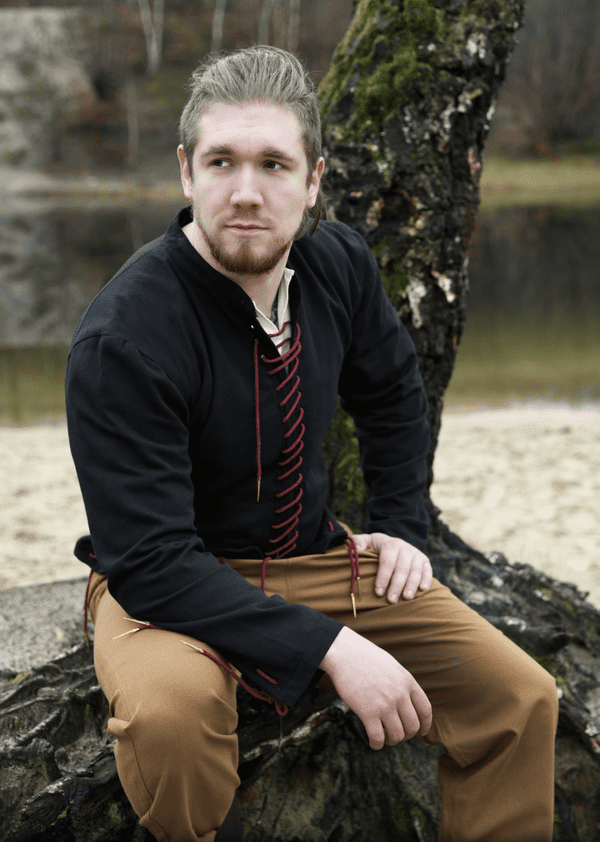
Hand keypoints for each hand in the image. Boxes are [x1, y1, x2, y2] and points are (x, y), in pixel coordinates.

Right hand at [320, 626, 431, 749]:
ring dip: (391, 741)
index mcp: (407, 682)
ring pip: (397, 735)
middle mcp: (399, 694)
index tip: (420, 731)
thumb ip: (402, 683)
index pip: (425, 710)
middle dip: (406, 735)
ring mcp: (384, 704)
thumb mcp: (392, 666)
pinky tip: (374, 742)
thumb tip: (407, 701)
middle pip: (412, 727)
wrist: (345, 653)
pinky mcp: (367, 712)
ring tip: (384, 737)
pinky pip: (378, 738)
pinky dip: (377, 745)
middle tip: (395, 733)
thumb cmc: (366, 658)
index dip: (425, 725)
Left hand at [352, 532, 431, 602]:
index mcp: (389, 544)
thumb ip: (358, 543)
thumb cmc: (376, 547)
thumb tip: (356, 550)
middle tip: (391, 600)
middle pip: (401, 568)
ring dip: (411, 585)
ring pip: (415, 570)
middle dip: (396, 585)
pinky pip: (428, 570)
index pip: (387, 561)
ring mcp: (416, 554)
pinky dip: (426, 579)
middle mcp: (404, 548)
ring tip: (406, 598)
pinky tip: (422, 590)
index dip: (383, 577)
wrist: (393, 543)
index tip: (378, 592)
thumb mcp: (366, 541)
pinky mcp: (424, 560)